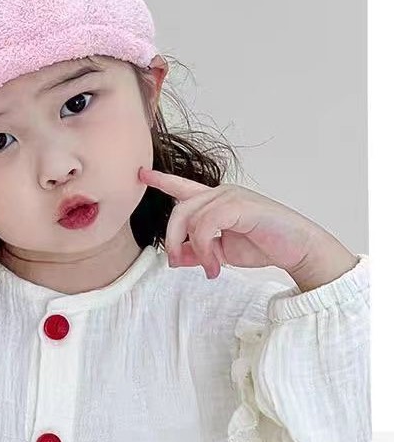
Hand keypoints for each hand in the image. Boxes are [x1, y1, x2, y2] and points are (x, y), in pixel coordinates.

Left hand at [138, 166, 321, 279]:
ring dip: (195, 250)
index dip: (162, 180)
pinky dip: (205, 249)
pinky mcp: (239, 205)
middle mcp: (220, 193)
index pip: (183, 186)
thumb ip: (197, 252)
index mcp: (215, 200)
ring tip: (210, 268)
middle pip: (179, 210)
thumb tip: (173, 258)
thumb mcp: (222, 252)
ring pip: (191, 219)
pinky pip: (206, 225)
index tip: (142, 173)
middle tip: (176, 262)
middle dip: (171, 238)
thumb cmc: (264, 245)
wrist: (298, 249)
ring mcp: (230, 196)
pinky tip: (215, 265)